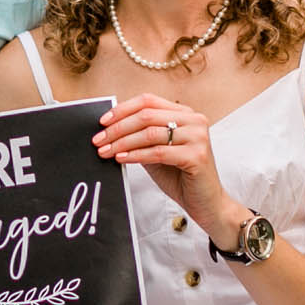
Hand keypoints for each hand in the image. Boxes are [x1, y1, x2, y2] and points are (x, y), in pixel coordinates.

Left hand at [93, 94, 236, 240]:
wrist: (206, 203)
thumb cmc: (180, 177)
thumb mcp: (156, 152)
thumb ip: (140, 137)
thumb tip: (109, 129)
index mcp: (185, 113)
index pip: (149, 101)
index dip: (123, 109)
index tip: (103, 122)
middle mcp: (194, 120)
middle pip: (147, 115)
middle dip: (118, 128)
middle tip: (98, 140)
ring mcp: (198, 137)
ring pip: (150, 133)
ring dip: (122, 142)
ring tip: (105, 151)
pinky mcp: (197, 156)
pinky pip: (158, 152)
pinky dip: (135, 155)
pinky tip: (121, 159)